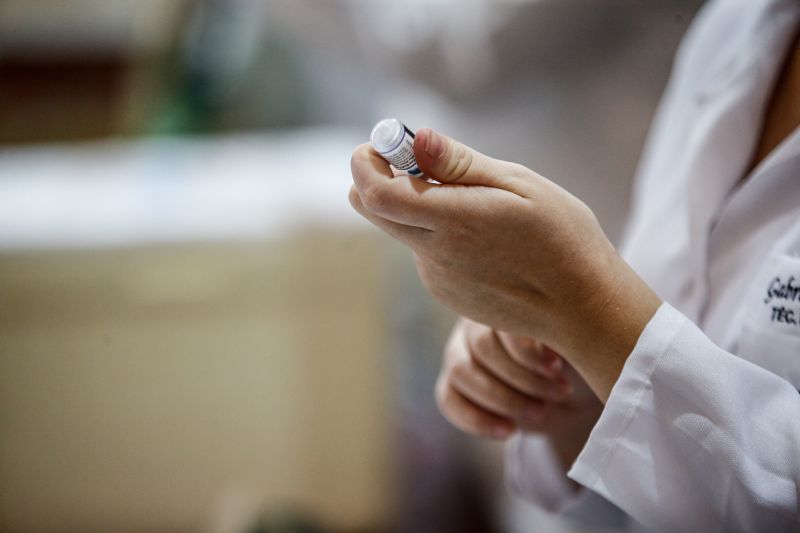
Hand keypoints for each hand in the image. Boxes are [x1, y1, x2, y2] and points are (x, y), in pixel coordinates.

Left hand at [349, 128, 660, 398]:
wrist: (583, 307)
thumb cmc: (563, 238)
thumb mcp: (520, 185)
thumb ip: (460, 164)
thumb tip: (415, 137)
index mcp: (453, 222)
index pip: (375, 194)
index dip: (365, 164)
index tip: (379, 143)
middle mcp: (435, 255)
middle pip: (374, 211)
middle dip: (379, 177)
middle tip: (410, 157)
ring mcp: (437, 279)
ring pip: (402, 230)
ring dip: (417, 206)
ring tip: (474, 201)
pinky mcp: (446, 293)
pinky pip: (425, 253)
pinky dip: (436, 233)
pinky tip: (484, 236)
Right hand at [436, 318, 601, 444]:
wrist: (574, 394)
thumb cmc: (579, 361)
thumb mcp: (578, 349)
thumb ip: (560, 341)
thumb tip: (546, 349)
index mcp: (506, 303)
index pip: (500, 319)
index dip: (525, 349)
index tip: (557, 368)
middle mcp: (475, 322)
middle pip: (482, 348)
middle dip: (522, 378)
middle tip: (559, 393)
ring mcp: (458, 352)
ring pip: (461, 372)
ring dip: (502, 399)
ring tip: (540, 411)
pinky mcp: (452, 385)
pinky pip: (448, 400)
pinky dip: (477, 420)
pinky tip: (509, 430)